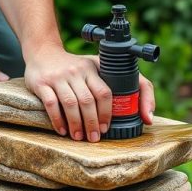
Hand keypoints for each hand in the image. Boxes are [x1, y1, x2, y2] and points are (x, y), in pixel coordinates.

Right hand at [25, 49, 156, 141]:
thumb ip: (130, 86)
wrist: (43, 53)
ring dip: (77, 124)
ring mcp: (59, 76)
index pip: (106, 92)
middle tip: (94, 138)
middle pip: (88, 101)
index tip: (107, 128)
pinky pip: (52, 104)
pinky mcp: (42, 83)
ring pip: (71, 104)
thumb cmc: (77, 67)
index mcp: (95, 67)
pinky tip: (63, 131)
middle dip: (93, 122)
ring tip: (80, 137)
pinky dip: (58, 120)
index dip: (108, 113)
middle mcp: (78, 70)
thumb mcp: (102, 68)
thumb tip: (149, 118)